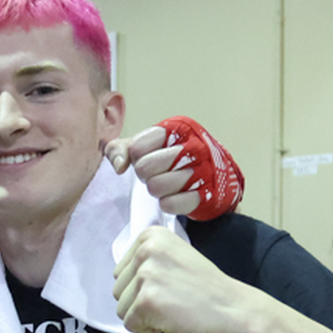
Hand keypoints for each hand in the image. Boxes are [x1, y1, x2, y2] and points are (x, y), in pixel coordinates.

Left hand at [105, 117, 243, 219]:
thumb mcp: (145, 146)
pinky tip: (174, 197)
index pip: (137, 147)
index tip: (147, 157)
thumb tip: (118, 165)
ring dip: (157, 190)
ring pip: (156, 186)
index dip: (136, 157)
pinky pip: (171, 203)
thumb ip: (120, 149)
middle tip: (155, 174)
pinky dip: (168, 203)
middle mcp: (193, 145)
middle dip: (145, 175)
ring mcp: (203, 170)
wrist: (213, 179)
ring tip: (166, 184)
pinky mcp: (206, 194)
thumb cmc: (172, 160)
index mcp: (177, 129)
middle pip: (144, 167)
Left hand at [113, 226, 246, 332]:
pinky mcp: (146, 301)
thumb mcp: (175, 257)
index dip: (142, 286)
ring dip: (144, 316)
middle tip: (174, 298)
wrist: (234, 310)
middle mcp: (146, 250)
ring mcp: (146, 275)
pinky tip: (172, 319)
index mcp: (151, 236)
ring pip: (121, 308)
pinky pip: (130, 324)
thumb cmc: (205, 289)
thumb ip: (148, 260)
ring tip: (173, 308)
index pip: (121, 272)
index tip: (170, 284)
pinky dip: (148, 329)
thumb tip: (122, 275)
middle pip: (118, 289)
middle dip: (140, 301)